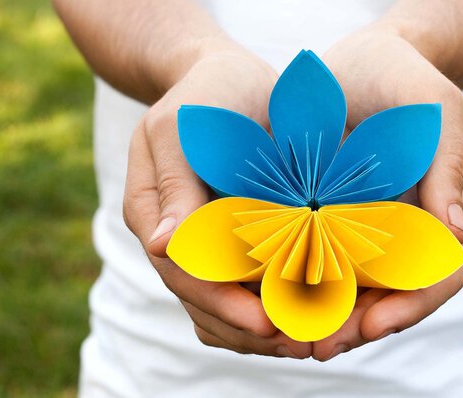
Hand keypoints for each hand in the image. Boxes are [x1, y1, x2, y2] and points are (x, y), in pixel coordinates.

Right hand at [123, 39, 311, 358]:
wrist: (225, 77)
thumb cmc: (208, 94)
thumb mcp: (184, 125)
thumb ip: (174, 183)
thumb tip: (161, 246)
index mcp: (152, 211)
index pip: (184, 273)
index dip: (224, 302)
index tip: (269, 322)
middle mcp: (171, 236)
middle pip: (202, 301)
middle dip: (250, 328)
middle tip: (304, 342)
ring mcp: (199, 241)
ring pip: (219, 306)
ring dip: (261, 328)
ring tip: (310, 337)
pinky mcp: (227, 239)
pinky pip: (241, 287)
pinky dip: (270, 304)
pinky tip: (306, 310)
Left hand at [312, 23, 462, 360]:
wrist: (358, 62)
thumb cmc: (404, 79)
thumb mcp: (436, 111)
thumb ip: (449, 167)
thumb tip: (456, 234)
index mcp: (441, 213)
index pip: (438, 276)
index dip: (409, 307)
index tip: (370, 326)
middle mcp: (405, 230)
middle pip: (391, 295)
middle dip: (357, 325)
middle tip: (316, 345)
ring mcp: (366, 227)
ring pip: (352, 286)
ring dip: (324, 314)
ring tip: (288, 332)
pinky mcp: (328, 218)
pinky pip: (317, 258)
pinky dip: (299, 280)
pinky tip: (269, 293)